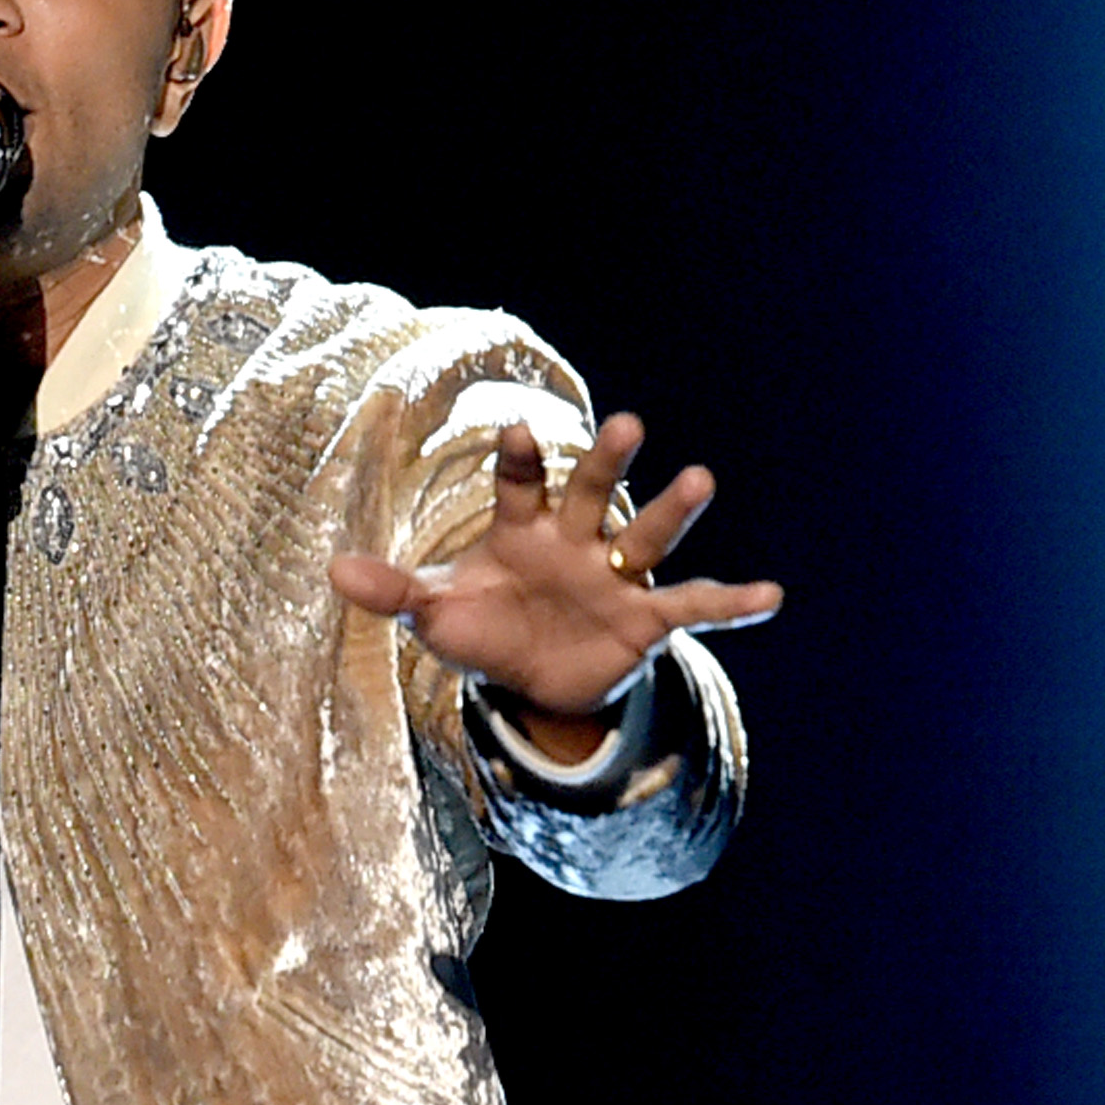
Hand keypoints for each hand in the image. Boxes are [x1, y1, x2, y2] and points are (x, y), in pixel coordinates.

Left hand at [328, 414, 782, 734]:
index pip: (520, 485)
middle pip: (592, 493)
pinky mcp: (645, 619)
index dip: (521, 461)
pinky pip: (692, 606)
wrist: (532, 681)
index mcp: (522, 530)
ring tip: (702, 477)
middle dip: (606, 462)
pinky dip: (731, 603)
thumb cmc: (484, 629)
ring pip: (646, 535)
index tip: (520, 434)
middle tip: (626, 424)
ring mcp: (615, 577)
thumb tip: (332, 570)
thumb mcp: (436, 613)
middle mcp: (575, 542)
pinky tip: (772, 596)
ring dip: (671, 510)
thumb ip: (394, 590)